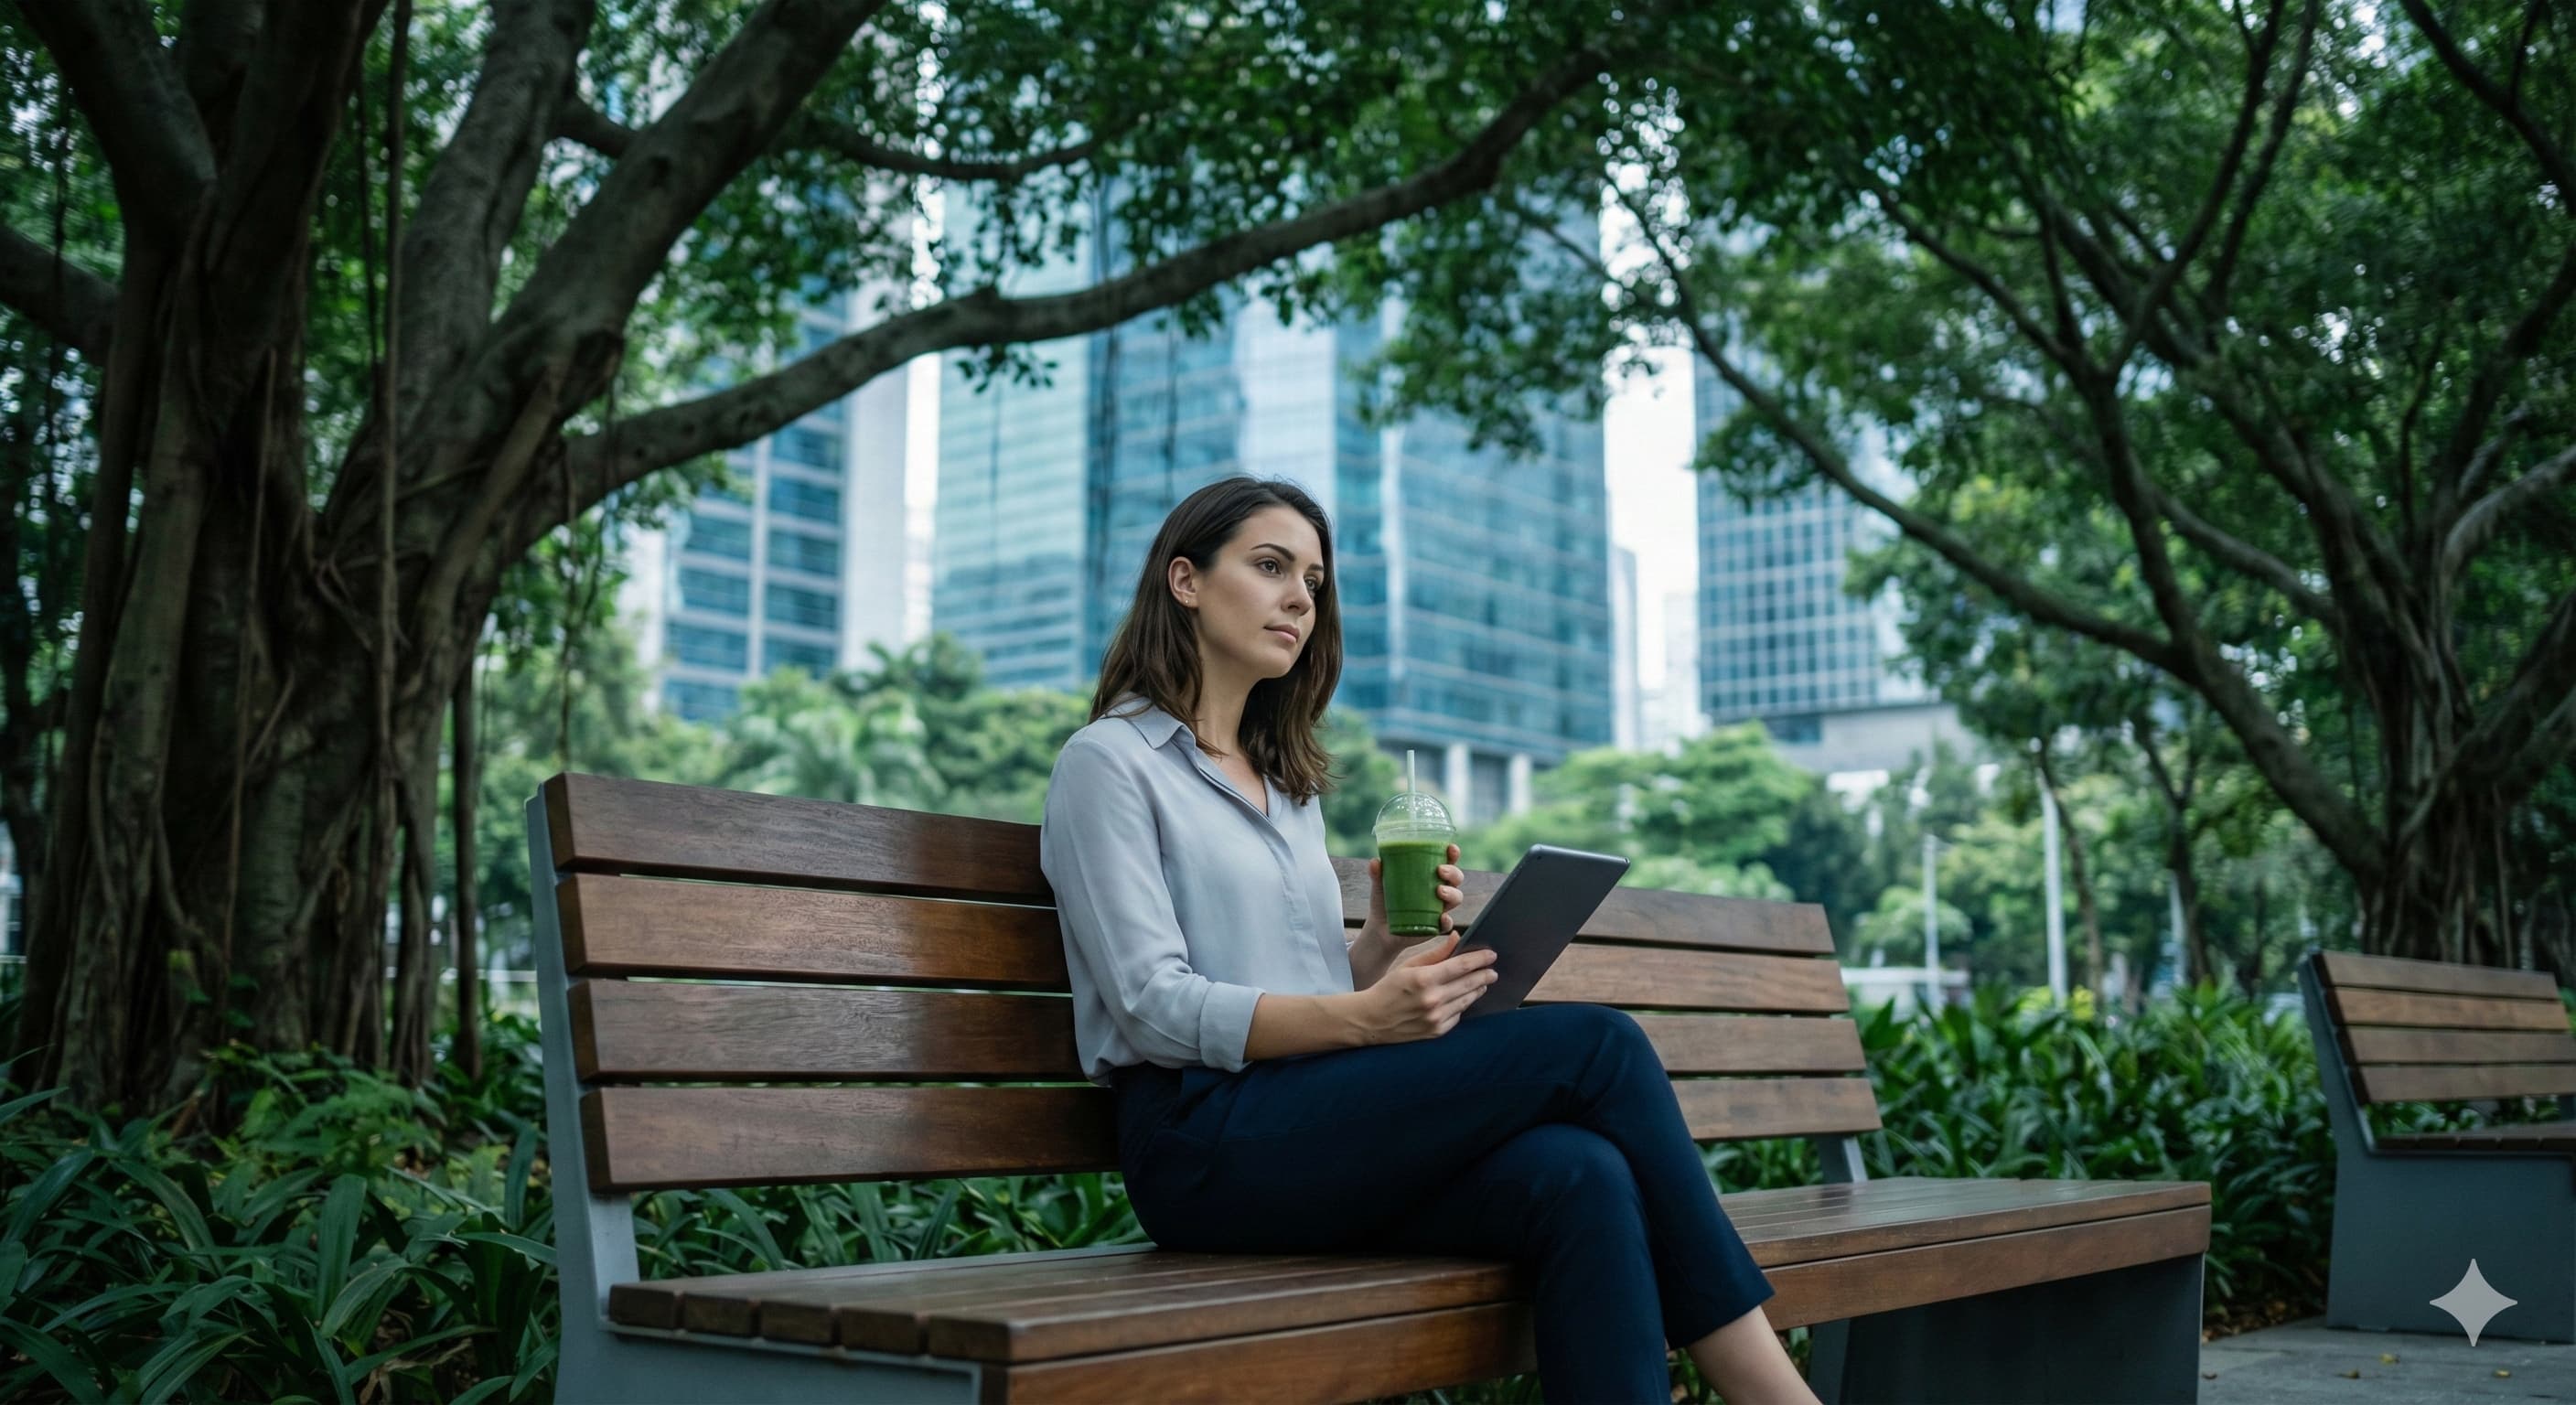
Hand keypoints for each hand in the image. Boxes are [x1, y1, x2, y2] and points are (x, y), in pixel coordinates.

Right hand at [1350, 931, 1498, 1044]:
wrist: (1371, 1020)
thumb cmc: (1388, 988)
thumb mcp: (1409, 965)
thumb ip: (1436, 953)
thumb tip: (1457, 938)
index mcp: (1424, 979)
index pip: (1461, 966)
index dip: (1479, 959)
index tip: (1491, 955)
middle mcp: (1433, 999)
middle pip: (1469, 983)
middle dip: (1484, 975)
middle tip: (1493, 970)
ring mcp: (1436, 1018)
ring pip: (1467, 1000)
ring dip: (1478, 990)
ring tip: (1483, 982)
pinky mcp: (1437, 1031)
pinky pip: (1458, 1015)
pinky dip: (1463, 1005)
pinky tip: (1464, 998)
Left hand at [1363, 843, 1467, 940]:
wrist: (1380, 929)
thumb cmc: (1385, 901)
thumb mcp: (1380, 886)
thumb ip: (1377, 873)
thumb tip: (1375, 862)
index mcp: (1429, 875)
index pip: (1447, 861)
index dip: (1452, 853)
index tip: (1451, 848)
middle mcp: (1439, 889)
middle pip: (1456, 878)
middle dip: (1453, 872)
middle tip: (1440, 870)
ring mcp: (1440, 908)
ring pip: (1456, 898)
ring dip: (1452, 893)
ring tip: (1439, 891)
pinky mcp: (1436, 926)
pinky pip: (1447, 924)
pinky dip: (1447, 921)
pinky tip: (1441, 918)